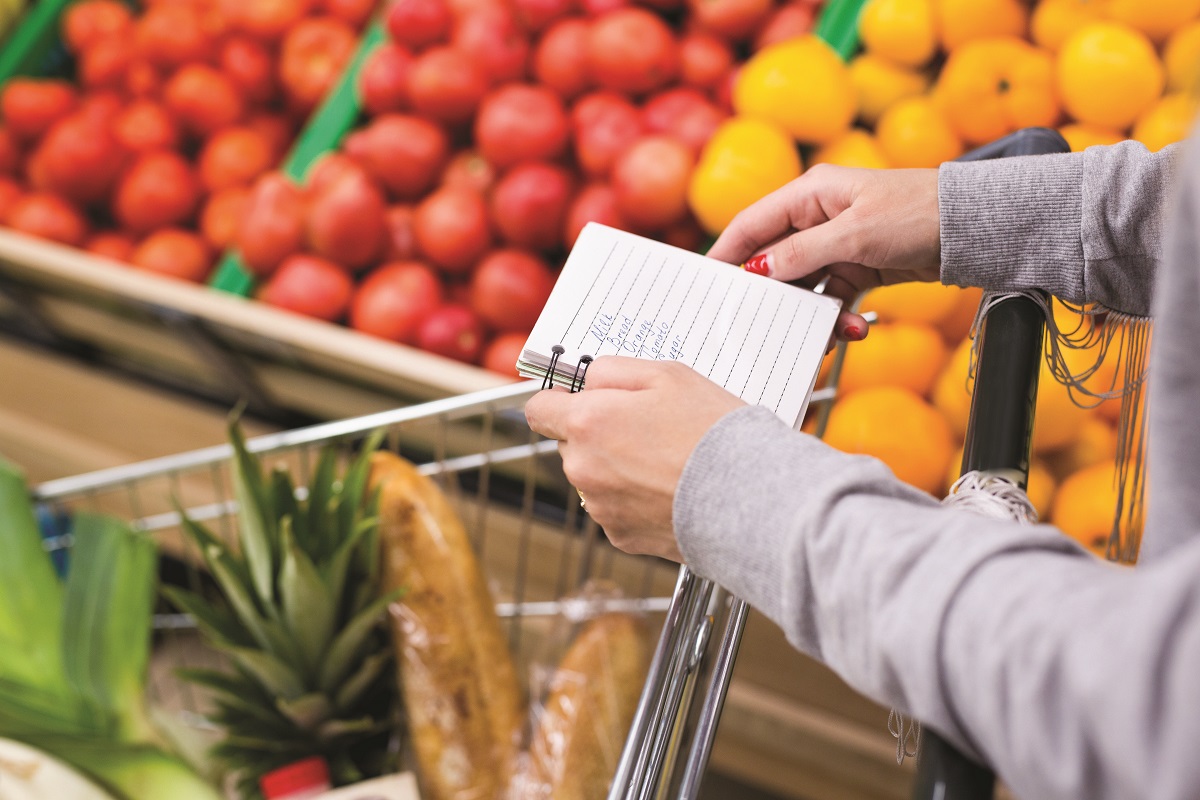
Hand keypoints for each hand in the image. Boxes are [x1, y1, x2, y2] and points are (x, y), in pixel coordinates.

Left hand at [523, 357, 745, 561]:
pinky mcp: (620, 536)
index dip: (560, 400)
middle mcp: (583, 468)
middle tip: (646, 428)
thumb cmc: (711, 431)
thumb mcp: (666, 375)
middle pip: (570, 443)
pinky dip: (633, 499)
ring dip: (615, 467)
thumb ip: (612, 370)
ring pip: (593, 477)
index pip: (538, 409)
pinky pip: (615, 508)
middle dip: (597, 434)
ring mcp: (600, 506)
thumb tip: (585, 379)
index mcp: (587, 423)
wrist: (746, 497)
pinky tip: (667, 489)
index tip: (581, 399)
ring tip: (664, 461)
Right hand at [706, 165, 940, 339]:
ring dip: (809, 312)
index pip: (752, 224)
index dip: (726, 253)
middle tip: (761, 321)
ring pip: (803, 285)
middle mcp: (819, 217)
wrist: (975, 229)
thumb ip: (801, 254)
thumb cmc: (919, 214)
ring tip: (822, 333)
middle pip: (774, 260)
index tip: (705, 283)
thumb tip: (756, 269)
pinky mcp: (858, 267)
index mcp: (811, 194)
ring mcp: (838, 244)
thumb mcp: (854, 235)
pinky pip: (832, 297)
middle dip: (771, 294)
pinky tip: (849, 330)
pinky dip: (836, 317)